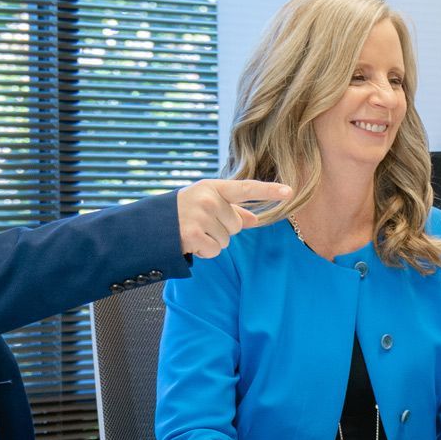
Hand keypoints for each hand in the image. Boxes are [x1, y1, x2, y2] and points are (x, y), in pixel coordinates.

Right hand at [177, 179, 291, 258]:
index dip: (269, 190)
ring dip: (212, 241)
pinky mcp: (192, 235)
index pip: (246, 188)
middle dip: (222, 229)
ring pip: (226, 240)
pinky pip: (214, 250)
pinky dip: (204, 252)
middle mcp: (208, 199)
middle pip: (236, 225)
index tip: (290, 191)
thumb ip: (232, 211)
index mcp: (213, 188)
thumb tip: (256, 219)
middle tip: (201, 224)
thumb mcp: (206, 204)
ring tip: (193, 232)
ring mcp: (200, 216)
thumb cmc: (183, 212)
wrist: (151, 225)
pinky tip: (190, 242)